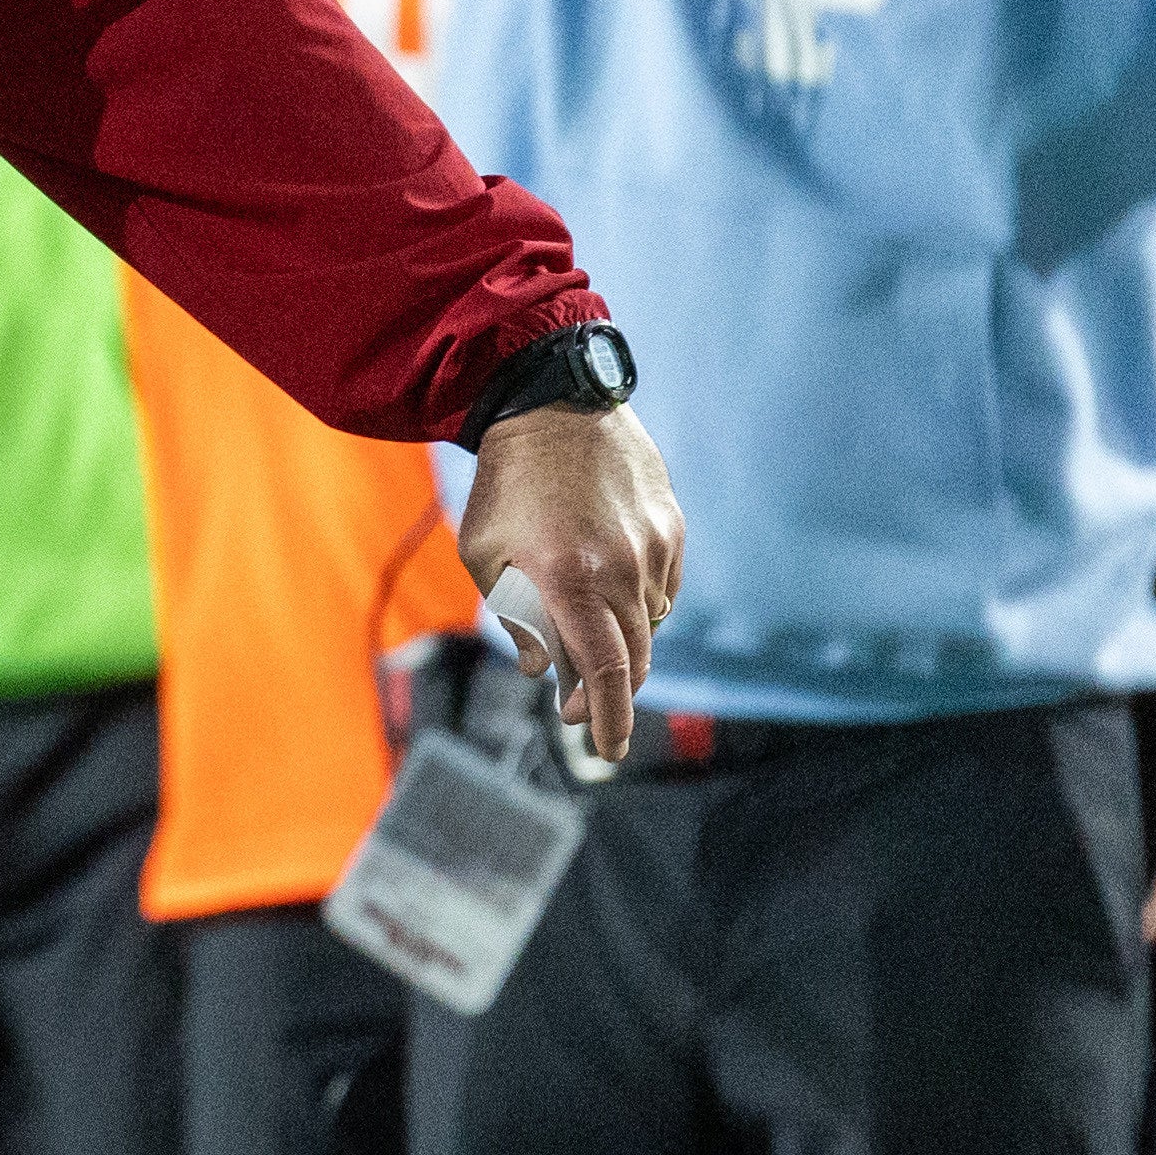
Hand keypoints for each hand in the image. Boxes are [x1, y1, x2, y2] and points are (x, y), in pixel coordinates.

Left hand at [458, 400, 683, 760]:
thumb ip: (513, 616)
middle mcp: (620, 565)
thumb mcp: (483, 552)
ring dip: (623, 645)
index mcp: (569, 576)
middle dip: (611, 694)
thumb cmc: (507, 483)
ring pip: (649, 625)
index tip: (608, 750)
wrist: (552, 405)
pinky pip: (663, 588)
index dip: (608, 717)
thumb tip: (541, 670)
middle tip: (583, 709)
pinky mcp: (672, 527)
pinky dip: (640, 606)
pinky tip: (609, 592)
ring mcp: (653, 545)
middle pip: (632, 657)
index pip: (603, 669)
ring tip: (585, 631)